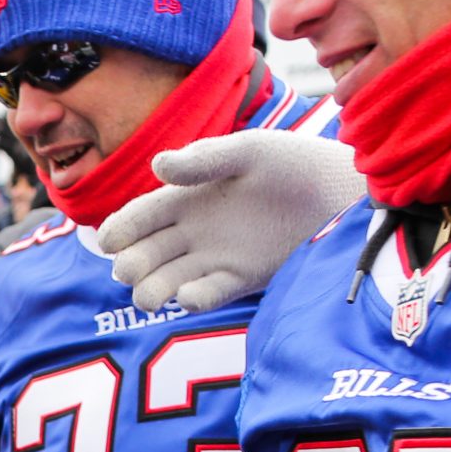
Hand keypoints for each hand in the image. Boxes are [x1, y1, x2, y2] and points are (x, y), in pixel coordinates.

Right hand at [102, 133, 366, 313]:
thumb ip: (204, 160)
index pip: (139, 218)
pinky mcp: (240, 281)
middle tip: (129, 269)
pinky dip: (194, 299)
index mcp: (185, 198)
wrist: (343, 194)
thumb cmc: (294, 163)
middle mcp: (192, 233)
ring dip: (152, 291)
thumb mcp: (249, 152)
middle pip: (144, 255)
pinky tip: (189, 296)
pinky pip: (207, 295)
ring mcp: (213, 259)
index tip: (107, 241)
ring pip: (166, 282)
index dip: (119, 230)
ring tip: (150, 296)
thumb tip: (156, 166)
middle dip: (131, 265)